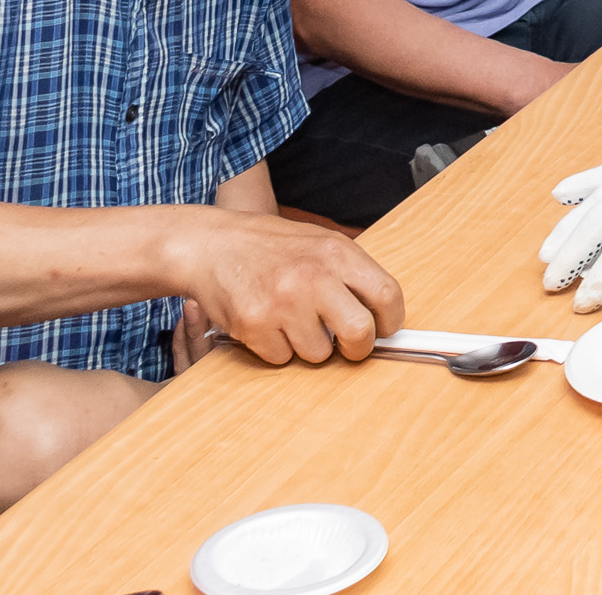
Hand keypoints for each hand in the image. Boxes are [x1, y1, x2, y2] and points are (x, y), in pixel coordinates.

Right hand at [170, 212, 403, 364]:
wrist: (211, 244)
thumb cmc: (269, 246)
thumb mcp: (320, 243)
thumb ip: (351, 274)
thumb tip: (382, 312)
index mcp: (338, 253)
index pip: (386, 295)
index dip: (390, 320)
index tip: (384, 329)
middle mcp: (314, 277)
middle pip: (360, 332)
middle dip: (357, 347)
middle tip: (347, 344)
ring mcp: (283, 302)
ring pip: (318, 354)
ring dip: (309, 345)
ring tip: (292, 320)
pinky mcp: (254, 325)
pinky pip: (281, 358)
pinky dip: (276, 348)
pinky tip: (267, 323)